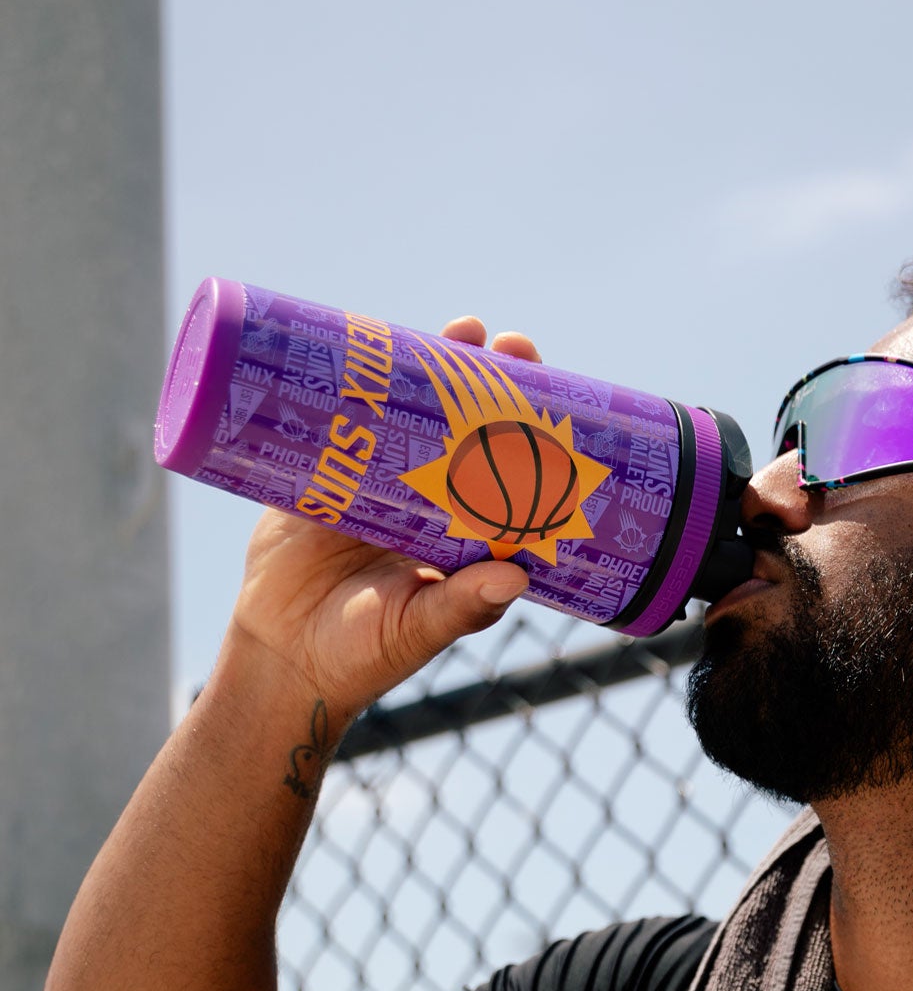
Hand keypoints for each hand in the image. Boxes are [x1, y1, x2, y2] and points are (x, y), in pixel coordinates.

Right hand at [225, 323, 542, 727]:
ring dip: (436, 367)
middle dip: (492, 382)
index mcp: (463, 532)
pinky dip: (358, 382)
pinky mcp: (320, 473)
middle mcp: (426, 498)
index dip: (531, 431)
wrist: (281, 660)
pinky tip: (375, 343)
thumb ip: (461, 607)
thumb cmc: (361, 655)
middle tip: (510, 346)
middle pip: (468, 426)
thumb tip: (515, 576)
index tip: (554, 396)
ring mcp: (373, 480)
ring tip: (465, 330)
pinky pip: (342, 418)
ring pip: (411, 411)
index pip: (509, 469)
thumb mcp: (416, 630)